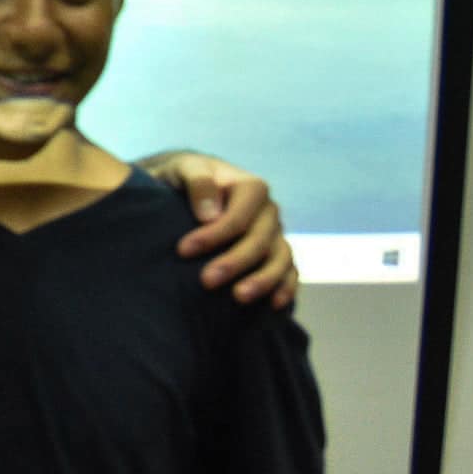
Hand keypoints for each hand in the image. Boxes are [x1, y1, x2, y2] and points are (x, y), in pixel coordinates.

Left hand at [144, 151, 297, 308]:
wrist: (188, 187)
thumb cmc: (184, 177)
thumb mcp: (184, 168)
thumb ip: (198, 182)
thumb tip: (210, 215)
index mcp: (252, 188)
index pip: (239, 216)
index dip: (215, 235)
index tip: (183, 250)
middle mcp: (269, 212)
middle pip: (260, 240)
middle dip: (235, 262)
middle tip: (206, 281)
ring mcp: (275, 234)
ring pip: (280, 259)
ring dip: (263, 280)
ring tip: (239, 298)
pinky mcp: (275, 254)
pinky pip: (289, 272)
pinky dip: (286, 287)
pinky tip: (274, 305)